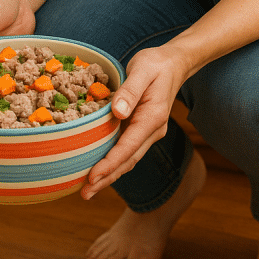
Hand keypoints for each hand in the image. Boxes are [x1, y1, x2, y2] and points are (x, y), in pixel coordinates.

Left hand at [81, 45, 187, 199]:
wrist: (174, 64)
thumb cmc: (156, 64)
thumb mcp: (142, 70)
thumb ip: (130, 91)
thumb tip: (117, 113)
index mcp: (152, 118)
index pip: (128, 147)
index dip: (110, 164)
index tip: (92, 177)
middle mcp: (152, 130)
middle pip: (128, 161)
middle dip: (107, 178)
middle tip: (85, 194)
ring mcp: (148, 132)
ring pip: (128, 159)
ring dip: (109, 175)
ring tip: (88, 189)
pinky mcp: (142, 129)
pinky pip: (127, 150)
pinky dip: (113, 163)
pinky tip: (99, 169)